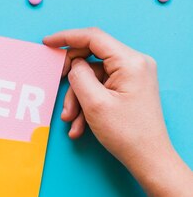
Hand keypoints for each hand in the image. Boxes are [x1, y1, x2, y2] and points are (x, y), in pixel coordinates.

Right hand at [43, 27, 174, 177]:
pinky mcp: (128, 88)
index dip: (67, 37)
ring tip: (73, 121)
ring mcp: (132, 76)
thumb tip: (73, 64)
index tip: (47, 43)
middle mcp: (134, 64)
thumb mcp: (94, 103)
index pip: (94, 37)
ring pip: (92, 77)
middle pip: (91, 59)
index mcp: (130, 62)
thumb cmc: (126, 133)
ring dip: (78, 99)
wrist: (148, 158)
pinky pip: (99, 88)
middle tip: (60, 92)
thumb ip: (79, 76)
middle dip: (72, 80)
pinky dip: (87, 104)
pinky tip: (81, 125)